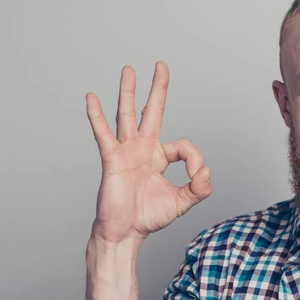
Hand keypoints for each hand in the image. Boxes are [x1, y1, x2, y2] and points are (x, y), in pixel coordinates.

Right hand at [85, 61, 210, 243]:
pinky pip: (104, 133)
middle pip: (151, 112)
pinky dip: (97, 116)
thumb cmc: (149, 217)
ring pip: (127, 115)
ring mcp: (126, 151)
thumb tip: (206, 170)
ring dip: (128, 92)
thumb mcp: (182, 202)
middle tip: (160, 66)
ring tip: (129, 69)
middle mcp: (142, 149)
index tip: (195, 175)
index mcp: (159, 157)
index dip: (194, 158)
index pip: (183, 145)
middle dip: (157, 89)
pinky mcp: (112, 159)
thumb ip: (199, 188)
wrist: (125, 233)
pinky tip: (92, 98)